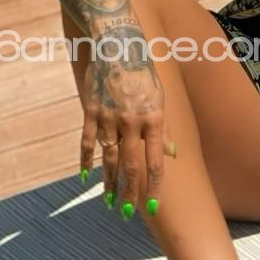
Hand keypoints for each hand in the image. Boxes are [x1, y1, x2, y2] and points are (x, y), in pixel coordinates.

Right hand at [79, 28, 172, 218]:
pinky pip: (88, 141)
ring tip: (110, 201)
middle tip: (127, 213)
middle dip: (130, 192)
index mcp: (153, 120)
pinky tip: (86, 177)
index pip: (154, 162)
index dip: (153, 186)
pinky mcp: (91, 111)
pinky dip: (86, 160)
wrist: (117, 46)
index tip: (152, 206)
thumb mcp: (161, 98)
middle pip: (131, 165)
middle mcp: (132, 122)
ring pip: (109, 158)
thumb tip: (173, 154)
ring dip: (109, 182)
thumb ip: (165, 129)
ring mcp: (109, 117)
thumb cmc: (144, 73)